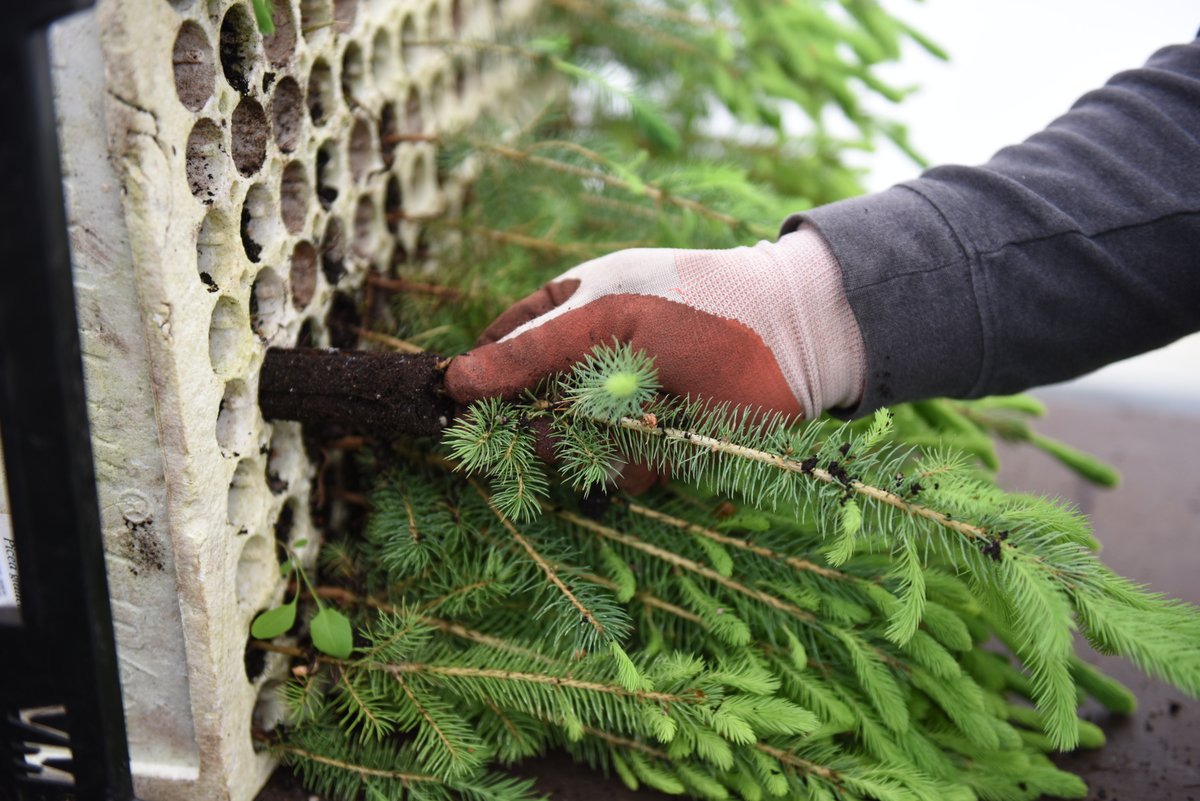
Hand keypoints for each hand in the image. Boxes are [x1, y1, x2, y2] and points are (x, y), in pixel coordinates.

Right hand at [445, 224, 865, 420]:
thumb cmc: (694, 305)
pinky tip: (669, 430)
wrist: (789, 337)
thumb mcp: (607, 315)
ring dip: (592, 441)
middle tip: (569, 410)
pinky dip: (638, 459)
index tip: (462, 404)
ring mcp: (619, 412)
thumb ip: (532, 351)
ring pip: (568, 450)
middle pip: (525, 412)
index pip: (501, 350)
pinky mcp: (655, 451)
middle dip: (535, 421)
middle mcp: (587, 367)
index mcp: (569, 314)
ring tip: (640, 409)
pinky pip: (619, 475)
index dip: (481, 378)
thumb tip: (455, 381)